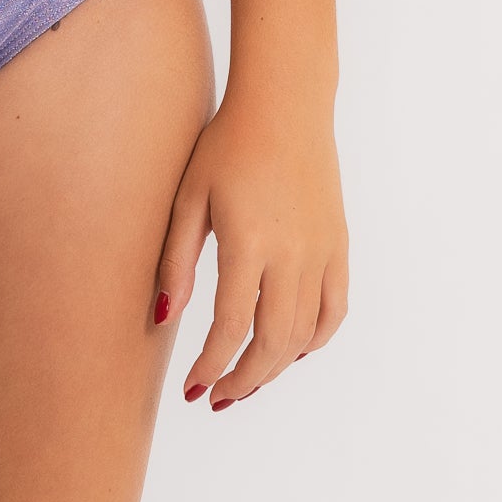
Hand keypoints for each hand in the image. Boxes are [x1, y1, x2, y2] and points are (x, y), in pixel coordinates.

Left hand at [153, 94, 347, 409]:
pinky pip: (334, 310)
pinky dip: (313, 340)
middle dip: (243, 379)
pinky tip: (288, 350)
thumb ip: (176, 261)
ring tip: (245, 380)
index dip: (211, 366)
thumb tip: (162, 317)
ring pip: (305, 334)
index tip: (192, 388)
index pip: (232, 327)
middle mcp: (293, 253)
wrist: (286, 105)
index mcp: (250, 242)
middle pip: (273, 342)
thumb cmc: (227, 146)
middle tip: (216, 397)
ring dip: (275, 367)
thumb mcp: (189, 198)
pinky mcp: (338, 246)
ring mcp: (322, 251)